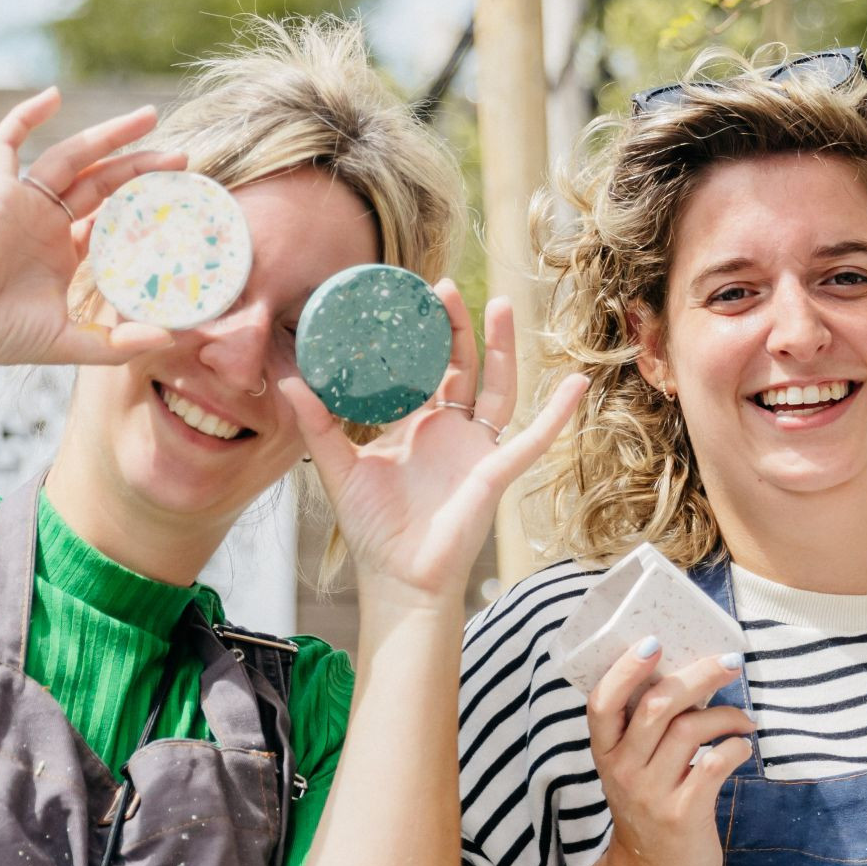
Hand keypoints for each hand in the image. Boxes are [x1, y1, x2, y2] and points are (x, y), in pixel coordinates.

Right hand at [0, 89, 187, 369]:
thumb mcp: (71, 343)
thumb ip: (118, 343)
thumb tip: (172, 337)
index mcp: (65, 254)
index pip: (114, 222)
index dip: (146, 209)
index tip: (181, 201)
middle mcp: (48, 224)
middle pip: (104, 183)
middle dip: (141, 166)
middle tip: (182, 157)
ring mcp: (23, 204)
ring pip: (72, 158)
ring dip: (108, 136)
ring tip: (149, 118)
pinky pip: (6, 145)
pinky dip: (25, 117)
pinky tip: (53, 96)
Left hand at [283, 287, 584, 609]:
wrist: (399, 577)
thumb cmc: (373, 529)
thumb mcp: (338, 467)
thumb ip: (318, 424)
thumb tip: (290, 382)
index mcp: (416, 426)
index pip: (422, 370)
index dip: (419, 337)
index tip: (408, 298)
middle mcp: (449, 431)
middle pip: (462, 366)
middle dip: (456, 326)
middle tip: (444, 288)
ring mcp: (477, 448)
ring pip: (497, 387)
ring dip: (502, 348)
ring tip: (500, 304)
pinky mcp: (496, 471)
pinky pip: (533, 438)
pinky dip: (558, 414)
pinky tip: (577, 385)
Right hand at [583, 641, 755, 865]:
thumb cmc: (651, 811)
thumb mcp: (634, 769)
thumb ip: (648, 730)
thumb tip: (691, 673)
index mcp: (606, 752)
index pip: (602, 702)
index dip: (625, 669)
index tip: (654, 642)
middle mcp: (623, 770)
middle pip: (658, 705)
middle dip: (699, 674)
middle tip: (731, 662)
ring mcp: (652, 793)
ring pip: (690, 729)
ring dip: (726, 714)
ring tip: (744, 719)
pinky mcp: (683, 813)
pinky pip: (715, 764)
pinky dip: (735, 746)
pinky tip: (742, 746)